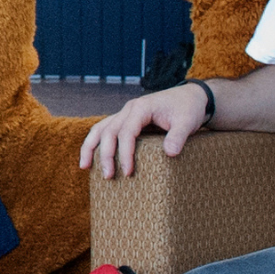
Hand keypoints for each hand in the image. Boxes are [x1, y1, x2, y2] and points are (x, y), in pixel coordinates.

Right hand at [80, 82, 210, 177]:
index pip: (126, 131)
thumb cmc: (188, 109)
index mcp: (141, 107)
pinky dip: (95, 143)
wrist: (190, 97)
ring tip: (85, 167)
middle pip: (109, 131)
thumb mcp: (188, 122)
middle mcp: (129, 109)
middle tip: (108, 176)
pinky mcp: (125, 120)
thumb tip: (170, 154)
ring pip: (100, 128)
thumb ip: (178, 137)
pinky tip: (90, 157)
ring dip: (91, 147)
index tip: (128, 171)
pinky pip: (104, 130)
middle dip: (106, 155)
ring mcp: (124, 114)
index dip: (125, 152)